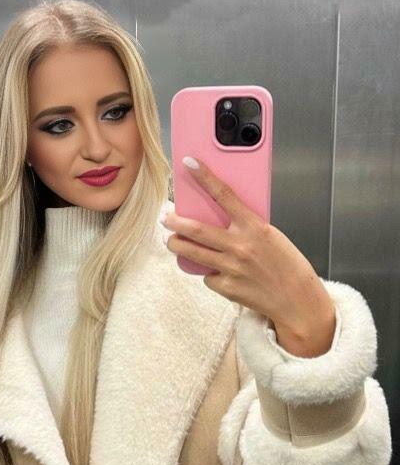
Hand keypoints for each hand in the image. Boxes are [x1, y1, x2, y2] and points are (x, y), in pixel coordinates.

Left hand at [162, 156, 335, 346]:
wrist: (298, 301)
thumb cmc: (288, 266)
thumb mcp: (271, 237)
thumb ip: (246, 227)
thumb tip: (219, 221)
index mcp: (255, 227)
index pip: (224, 195)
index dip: (204, 177)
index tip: (189, 163)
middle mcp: (240, 246)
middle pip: (196, 229)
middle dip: (175, 222)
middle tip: (166, 218)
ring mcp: (231, 268)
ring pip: (191, 253)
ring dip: (176, 244)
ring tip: (171, 240)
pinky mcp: (226, 287)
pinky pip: (207, 276)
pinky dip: (208, 273)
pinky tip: (217, 273)